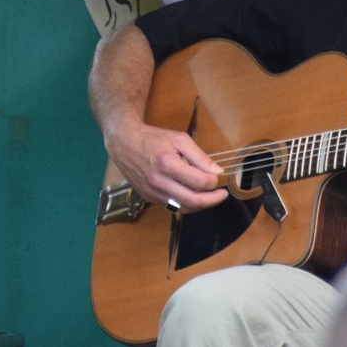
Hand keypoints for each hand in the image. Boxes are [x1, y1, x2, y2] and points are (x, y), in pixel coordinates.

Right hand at [106, 122, 226, 212]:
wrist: (124, 143)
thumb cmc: (153, 138)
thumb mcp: (179, 139)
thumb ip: (199, 156)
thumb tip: (217, 172)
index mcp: (167, 164)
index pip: (199, 182)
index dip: (214, 181)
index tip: (218, 176)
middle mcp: (159, 182)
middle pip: (193, 201)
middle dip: (212, 200)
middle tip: (222, 194)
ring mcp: (153, 192)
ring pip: (183, 208)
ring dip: (200, 205)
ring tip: (210, 197)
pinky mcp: (149, 198)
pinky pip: (172, 206)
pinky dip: (186, 204)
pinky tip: (193, 196)